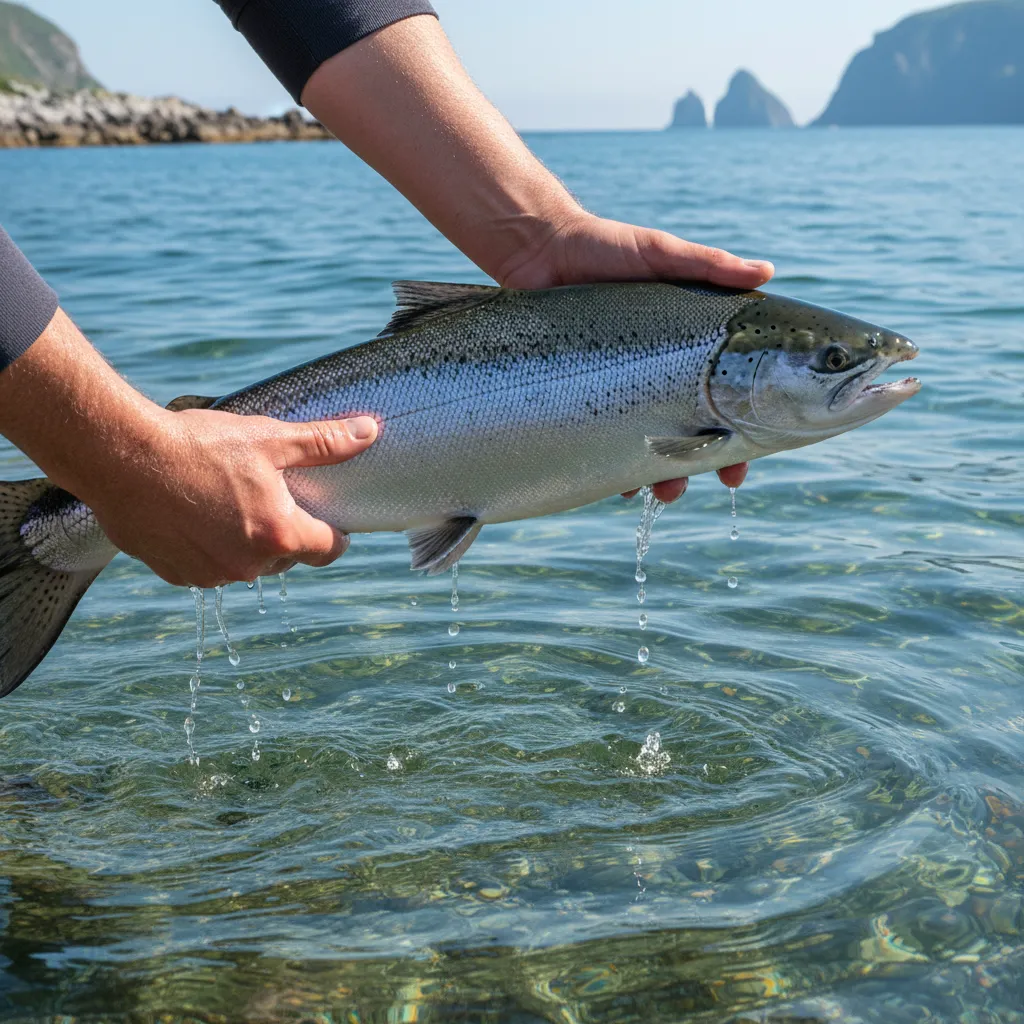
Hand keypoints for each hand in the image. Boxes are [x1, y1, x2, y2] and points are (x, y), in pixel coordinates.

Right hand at [88, 410, 377, 587]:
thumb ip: (324, 442)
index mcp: (279, 535)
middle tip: (267, 494)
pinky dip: (208, 546)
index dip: (334, 533)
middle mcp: (249, 565)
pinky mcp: (177, 575)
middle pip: (287, 555)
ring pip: (246, 562)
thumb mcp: (270, 439)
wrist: (121, 456)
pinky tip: (194, 512)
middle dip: (283, 530)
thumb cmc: (199, 445)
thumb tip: (369, 432)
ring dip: (244, 539)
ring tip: (226, 499)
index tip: (328, 519)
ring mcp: (211, 574)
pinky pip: (208, 566)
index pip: (329, 550)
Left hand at [502, 211, 766, 503]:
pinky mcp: (586, 397)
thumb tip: (766, 271)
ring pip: (653, 447)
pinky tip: (621, 487)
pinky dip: (614, 470)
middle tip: (725, 479)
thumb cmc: (604, 247)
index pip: (732, 392)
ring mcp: (623, 388)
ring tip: (668, 493)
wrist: (539, 252)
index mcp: (691, 344)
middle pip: (698, 429)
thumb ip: (709, 266)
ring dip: (666, 476)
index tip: (756, 451)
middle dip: (712, 461)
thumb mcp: (660, 253)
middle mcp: (662, 372)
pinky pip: (605, 444)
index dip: (749, 427)